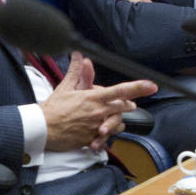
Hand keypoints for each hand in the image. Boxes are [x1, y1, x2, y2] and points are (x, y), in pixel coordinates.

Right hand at [41, 53, 157, 151]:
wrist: (44, 129)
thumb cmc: (53, 108)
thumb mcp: (65, 87)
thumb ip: (76, 71)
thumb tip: (79, 56)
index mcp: (93, 98)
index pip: (120, 91)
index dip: (138, 87)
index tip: (152, 85)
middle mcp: (98, 112)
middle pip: (123, 107)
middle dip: (126, 104)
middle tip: (126, 102)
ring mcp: (97, 127)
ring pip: (118, 123)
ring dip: (116, 119)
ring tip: (108, 117)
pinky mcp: (94, 139)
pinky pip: (108, 136)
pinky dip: (107, 132)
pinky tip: (101, 129)